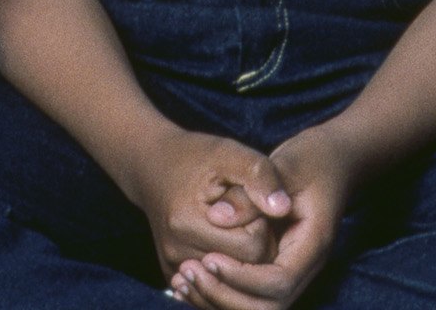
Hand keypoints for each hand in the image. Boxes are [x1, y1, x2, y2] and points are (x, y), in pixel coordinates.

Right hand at [127, 128, 291, 287]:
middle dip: (257, 243)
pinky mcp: (172, 275)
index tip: (254, 200)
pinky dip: (227, 266)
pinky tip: (224, 242)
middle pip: (244, 268)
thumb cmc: (195, 157)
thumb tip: (284, 208)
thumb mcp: (229, 153)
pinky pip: (215, 284)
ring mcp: (174, 268)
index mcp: (188, 223)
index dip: (264, 222)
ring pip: (231, 279)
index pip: (253, 246)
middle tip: (250, 214)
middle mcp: (177, 253)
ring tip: (236, 226)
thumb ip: (259, 176)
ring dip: (243, 256)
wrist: (152, 166)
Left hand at [167, 125, 354, 307]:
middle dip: (226, 296)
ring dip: (220, 299)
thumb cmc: (312, 157)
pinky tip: (191, 282)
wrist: (335, 158)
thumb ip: (253, 192)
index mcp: (313, 245)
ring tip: (183, 279)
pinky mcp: (276, 266)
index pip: (279, 284)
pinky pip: (250, 294)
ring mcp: (292, 269)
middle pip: (268, 307)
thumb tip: (218, 217)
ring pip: (257, 307)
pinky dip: (221, 291)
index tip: (210, 258)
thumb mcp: (285, 165)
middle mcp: (305, 266)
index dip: (242, 278)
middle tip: (189, 272)